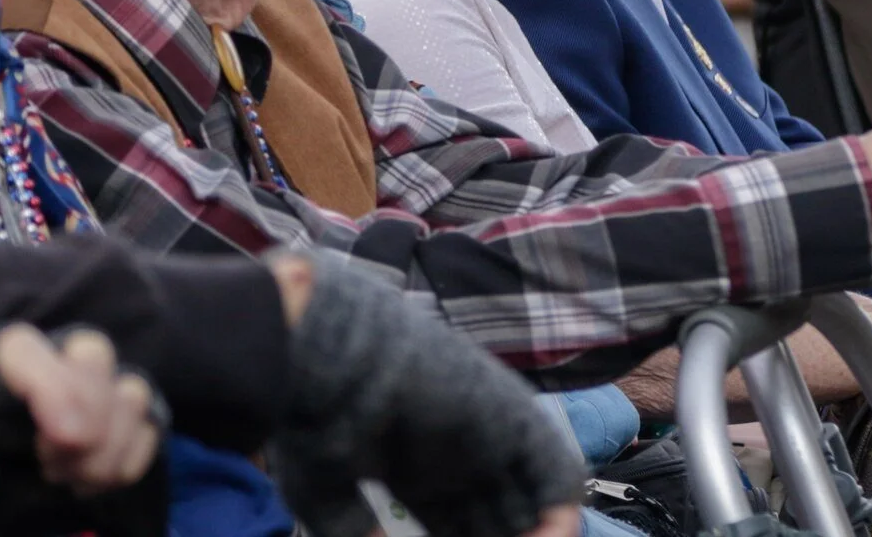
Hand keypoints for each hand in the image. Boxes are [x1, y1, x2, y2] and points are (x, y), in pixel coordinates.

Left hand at [0, 324, 163, 523]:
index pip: (23, 346)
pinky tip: (104, 483)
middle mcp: (39, 372)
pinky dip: (137, 452)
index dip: (53, 382)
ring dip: (115, 439)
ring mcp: (83, 399)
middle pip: (91, 352)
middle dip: (92, 413)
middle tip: (58, 471)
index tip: (64, 437)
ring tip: (76, 483)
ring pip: (128, 387)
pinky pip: (150, 422)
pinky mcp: (113, 430)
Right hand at [267, 252, 586, 536]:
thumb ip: (354, 530)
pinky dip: (558, 514)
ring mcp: (487, 435)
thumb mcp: (324, 490)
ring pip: (530, 500)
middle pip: (498, 518)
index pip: (460, 525)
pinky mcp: (510, 417)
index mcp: (419, 467)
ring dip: (532, 534)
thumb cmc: (313, 416)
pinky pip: (553, 472)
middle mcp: (458, 453)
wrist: (325, 352)